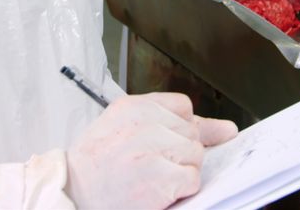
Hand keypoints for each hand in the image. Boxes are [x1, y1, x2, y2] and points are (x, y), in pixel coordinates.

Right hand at [65, 93, 237, 209]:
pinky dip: (179, 190)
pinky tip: (154, 190)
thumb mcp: (124, 129)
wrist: (72, 194)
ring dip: (179, 172)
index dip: (180, 128)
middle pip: (192, 133)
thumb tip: (227, 129)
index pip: (183, 107)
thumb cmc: (96, 166)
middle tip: (148, 165)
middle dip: (178, 153)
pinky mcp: (160, 176)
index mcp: (133, 106)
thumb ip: (170, 122)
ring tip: (149, 177)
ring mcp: (153, 148)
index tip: (169, 142)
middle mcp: (144, 122)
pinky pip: (192, 179)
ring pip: (195, 156)